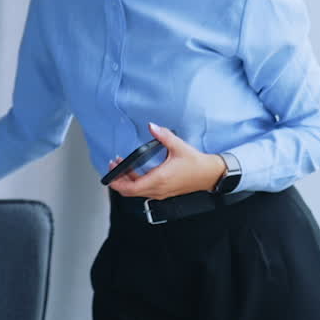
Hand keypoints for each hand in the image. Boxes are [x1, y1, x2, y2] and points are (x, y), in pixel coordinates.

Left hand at [107, 123, 225, 200]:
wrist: (210, 174)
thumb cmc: (196, 163)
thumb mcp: (179, 147)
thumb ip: (163, 136)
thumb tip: (152, 126)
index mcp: (159, 179)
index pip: (131, 188)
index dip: (117, 182)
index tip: (110, 174)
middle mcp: (158, 189)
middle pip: (130, 191)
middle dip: (119, 180)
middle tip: (113, 167)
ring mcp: (161, 192)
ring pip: (137, 192)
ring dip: (127, 181)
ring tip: (121, 167)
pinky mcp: (164, 192)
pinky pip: (145, 190)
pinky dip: (136, 183)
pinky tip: (134, 171)